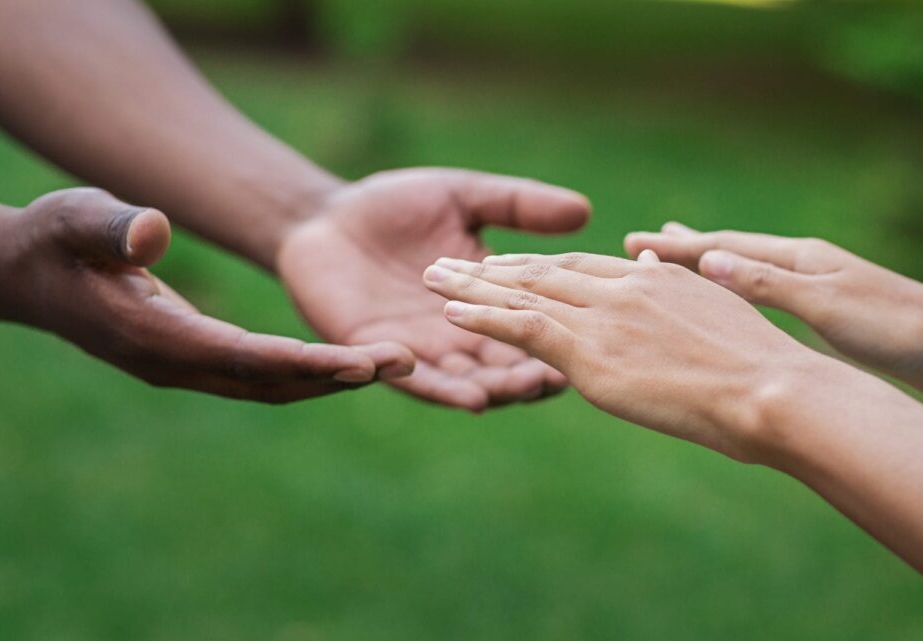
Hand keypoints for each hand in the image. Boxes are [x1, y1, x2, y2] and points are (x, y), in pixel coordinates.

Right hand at [0, 188, 413, 402]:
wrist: (30, 275)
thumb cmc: (54, 241)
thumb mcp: (75, 219)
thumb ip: (112, 227)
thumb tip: (153, 233)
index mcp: (153, 335)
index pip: (243, 357)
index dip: (305, 362)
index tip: (362, 365)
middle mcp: (176, 364)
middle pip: (271, 381)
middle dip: (339, 376)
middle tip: (409, 363)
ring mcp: (185, 368)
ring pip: (272, 385)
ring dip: (333, 378)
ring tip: (400, 364)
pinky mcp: (194, 361)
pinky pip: (262, 375)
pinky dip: (309, 372)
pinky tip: (352, 361)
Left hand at [276, 168, 591, 410]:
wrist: (324, 218)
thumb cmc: (397, 206)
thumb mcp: (465, 198)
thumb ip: (518, 206)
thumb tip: (584, 210)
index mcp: (492, 298)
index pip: (536, 323)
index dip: (564, 332)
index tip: (598, 338)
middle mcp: (464, 334)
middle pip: (509, 365)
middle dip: (534, 374)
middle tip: (562, 376)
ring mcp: (424, 349)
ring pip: (469, 381)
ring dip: (496, 389)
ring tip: (519, 389)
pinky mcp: (382, 356)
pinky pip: (416, 380)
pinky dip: (442, 389)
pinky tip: (467, 394)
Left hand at [419, 250, 824, 461]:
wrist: (773, 390)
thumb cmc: (762, 364)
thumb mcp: (719, 310)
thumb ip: (678, 281)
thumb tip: (657, 257)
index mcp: (653, 280)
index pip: (582, 268)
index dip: (539, 265)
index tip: (507, 263)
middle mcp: (621, 289)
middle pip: (544, 272)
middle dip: (493, 268)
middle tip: (449, 260)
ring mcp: (604, 319)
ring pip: (525, 294)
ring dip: (473, 287)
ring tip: (432, 277)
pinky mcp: (592, 355)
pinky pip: (525, 329)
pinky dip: (485, 319)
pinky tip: (453, 312)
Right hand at [625, 223, 922, 401]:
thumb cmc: (898, 329)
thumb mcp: (826, 307)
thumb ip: (769, 285)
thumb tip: (708, 261)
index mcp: (802, 258)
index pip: (725, 248)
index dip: (677, 249)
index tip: (634, 243)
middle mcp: (808, 265)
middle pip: (735, 251)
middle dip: (689, 248)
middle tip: (647, 241)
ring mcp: (822, 287)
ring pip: (751, 274)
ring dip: (714, 268)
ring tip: (685, 261)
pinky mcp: (835, 314)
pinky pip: (771, 298)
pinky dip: (742, 294)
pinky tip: (739, 302)